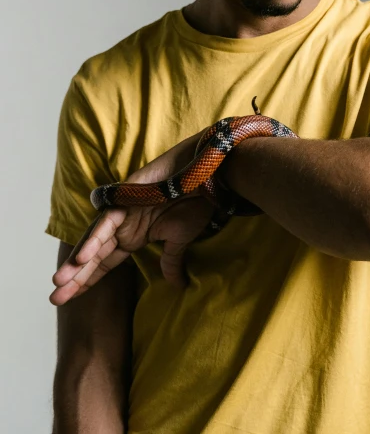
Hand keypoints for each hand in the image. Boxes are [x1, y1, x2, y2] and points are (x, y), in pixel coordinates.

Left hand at [50, 129, 214, 305]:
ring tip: (59, 284)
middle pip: (93, 256)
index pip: (105, 263)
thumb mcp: (181, 239)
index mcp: (134, 236)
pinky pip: (106, 222)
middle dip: (75, 277)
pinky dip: (94, 239)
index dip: (89, 280)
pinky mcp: (124, 197)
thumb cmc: (196, 202)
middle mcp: (123, 225)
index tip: (70, 299)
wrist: (207, 176)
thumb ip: (171, 261)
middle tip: (55, 299)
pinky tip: (81, 258)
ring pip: (93, 241)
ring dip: (76, 262)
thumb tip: (177, 285)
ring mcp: (121, 211)